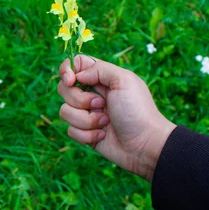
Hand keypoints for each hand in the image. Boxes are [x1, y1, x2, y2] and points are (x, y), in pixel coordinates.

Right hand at [57, 55, 175, 181]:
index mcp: (100, 78)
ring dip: (86, 120)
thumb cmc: (138, 110)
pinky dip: (87, 135)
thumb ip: (99, 69)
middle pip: (63, 88)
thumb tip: (77, 76)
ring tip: (106, 122)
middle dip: (79, 100)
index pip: (74, 65)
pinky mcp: (84, 132)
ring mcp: (86, 114)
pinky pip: (71, 131)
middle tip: (101, 104)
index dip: (66, 71)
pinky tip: (103, 135)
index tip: (71, 80)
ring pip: (65, 112)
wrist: (145, 144)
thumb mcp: (123, 80)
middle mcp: (90, 94)